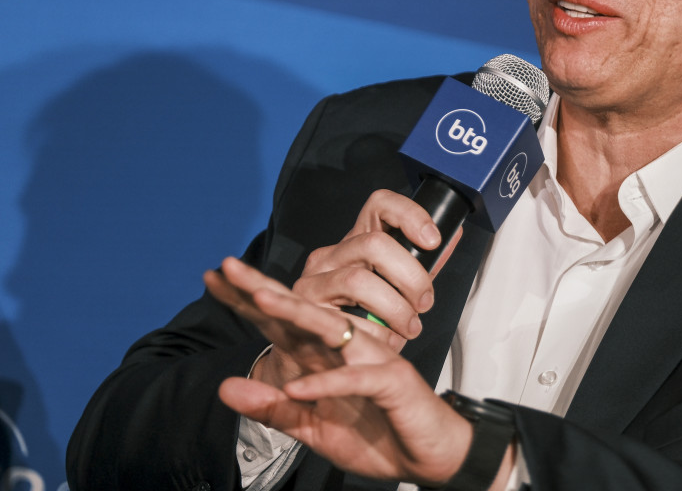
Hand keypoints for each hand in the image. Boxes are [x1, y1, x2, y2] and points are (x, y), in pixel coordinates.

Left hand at [205, 256, 505, 485]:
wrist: (430, 454)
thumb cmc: (378, 435)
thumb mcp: (311, 428)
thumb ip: (271, 408)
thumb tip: (224, 386)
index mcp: (324, 356)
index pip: (279, 321)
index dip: (246, 300)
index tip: (211, 279)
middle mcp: (346, 349)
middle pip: (300, 310)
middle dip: (263, 288)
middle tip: (229, 266)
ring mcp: (370, 360)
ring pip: (331, 329)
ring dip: (297, 314)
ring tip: (262, 298)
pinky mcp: (391, 381)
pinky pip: (355, 378)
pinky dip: (327, 383)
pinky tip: (298, 389)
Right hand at [255, 189, 440, 386]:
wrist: (320, 353)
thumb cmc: (363, 315)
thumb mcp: (396, 286)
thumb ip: (422, 263)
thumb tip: (453, 234)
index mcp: (357, 240)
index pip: (380, 204)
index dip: (410, 215)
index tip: (433, 240)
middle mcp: (331, 254)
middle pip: (375, 244)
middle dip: (411, 276)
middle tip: (425, 302)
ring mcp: (314, 280)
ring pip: (359, 281)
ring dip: (395, 309)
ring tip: (409, 327)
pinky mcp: (305, 311)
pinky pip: (346, 319)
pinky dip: (375, 335)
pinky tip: (384, 341)